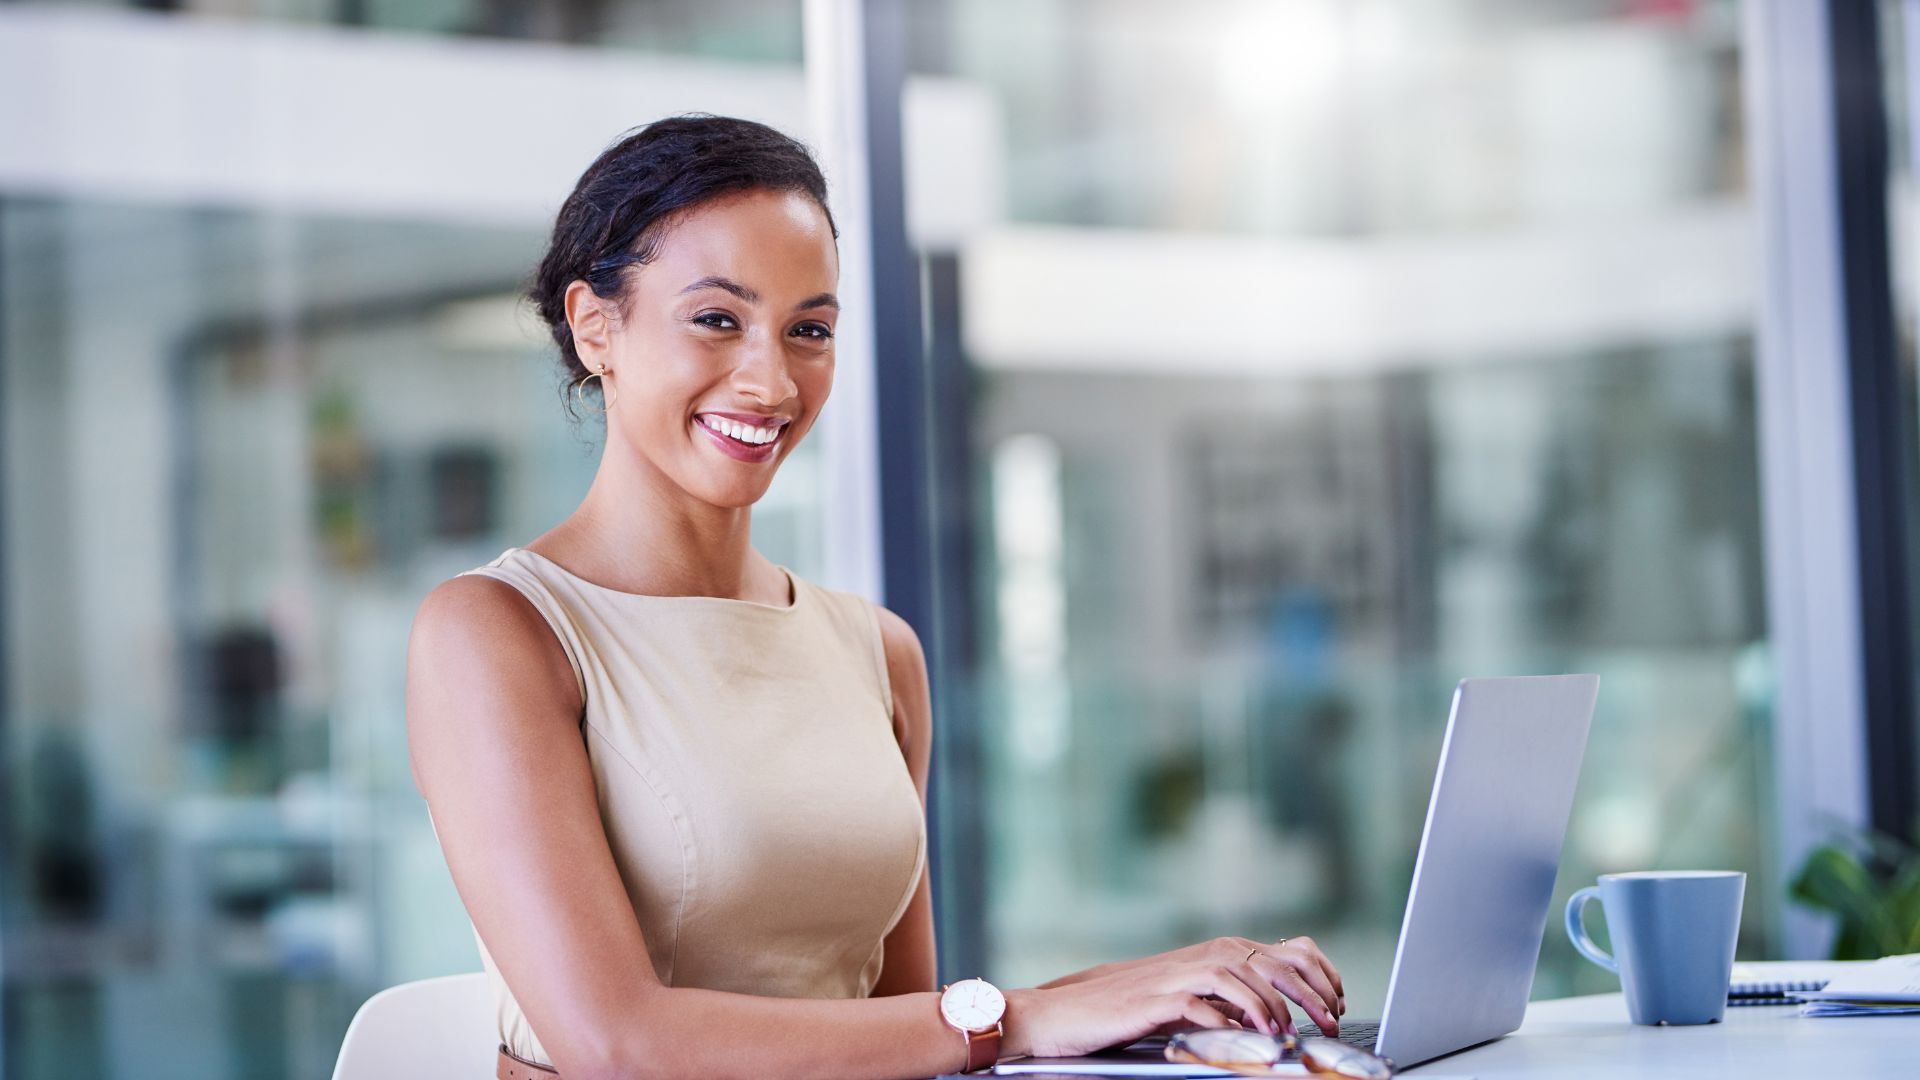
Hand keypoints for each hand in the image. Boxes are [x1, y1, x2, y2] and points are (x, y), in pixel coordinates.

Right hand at [1135, 936, 1345, 1030]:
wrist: (1085, 1006)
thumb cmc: (1145, 1004)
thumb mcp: (1201, 995)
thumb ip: (1236, 996)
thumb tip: (1279, 1012)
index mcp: (1226, 952)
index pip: (1290, 952)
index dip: (1321, 977)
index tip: (1338, 1004)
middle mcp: (1209, 956)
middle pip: (1273, 965)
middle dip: (1309, 996)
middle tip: (1328, 1024)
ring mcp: (1182, 976)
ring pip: (1240, 980)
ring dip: (1269, 1010)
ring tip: (1284, 1036)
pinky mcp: (1157, 1000)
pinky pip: (1198, 1006)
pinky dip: (1223, 1022)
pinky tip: (1238, 1039)